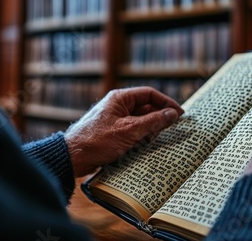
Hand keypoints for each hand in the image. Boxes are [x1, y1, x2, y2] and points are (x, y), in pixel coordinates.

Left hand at [64, 86, 183, 176]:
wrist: (73, 157)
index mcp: (120, 98)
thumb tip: (172, 114)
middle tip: (174, 128)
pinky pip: (132, 130)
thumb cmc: (97, 141)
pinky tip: (148, 146)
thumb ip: (153, 121)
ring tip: (163, 138)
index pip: (149, 94)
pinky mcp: (112, 132)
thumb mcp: (129, 130)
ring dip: (151, 129)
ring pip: (140, 120)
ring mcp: (115, 119)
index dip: (166, 102)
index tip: (179, 114)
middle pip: (146, 107)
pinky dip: (142, 136)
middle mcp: (117, 106)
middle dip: (160, 117)